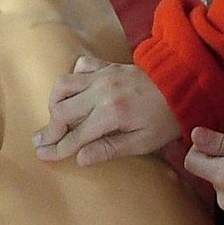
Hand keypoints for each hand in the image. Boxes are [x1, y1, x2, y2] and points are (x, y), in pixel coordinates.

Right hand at [35, 56, 179, 165]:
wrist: (184, 85)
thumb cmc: (166, 119)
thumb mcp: (143, 142)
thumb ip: (110, 149)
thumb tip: (80, 159)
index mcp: (111, 114)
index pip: (76, 135)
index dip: (57, 148)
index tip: (43, 156)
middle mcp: (101, 91)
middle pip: (61, 110)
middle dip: (49, 128)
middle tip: (39, 141)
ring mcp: (102, 75)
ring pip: (64, 85)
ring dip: (54, 102)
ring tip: (54, 118)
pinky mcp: (107, 65)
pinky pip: (80, 66)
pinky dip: (72, 78)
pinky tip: (74, 91)